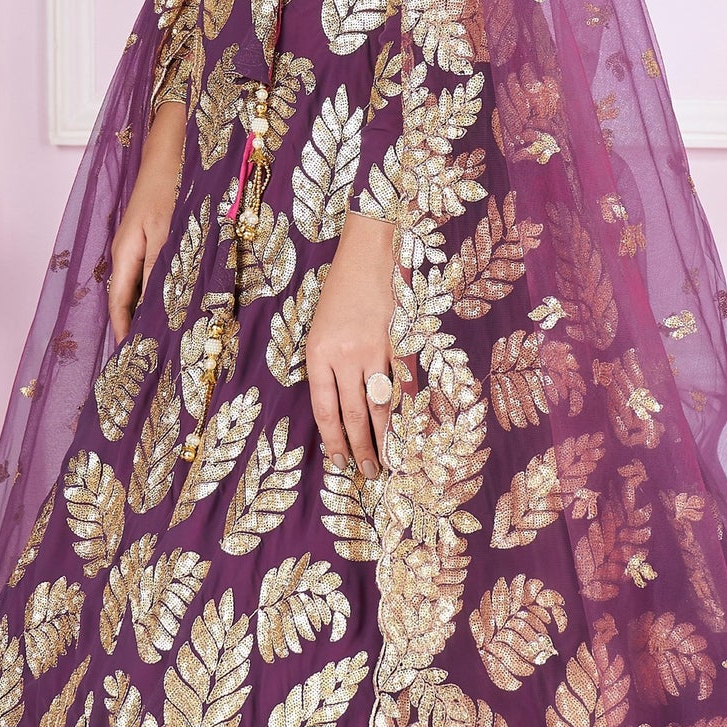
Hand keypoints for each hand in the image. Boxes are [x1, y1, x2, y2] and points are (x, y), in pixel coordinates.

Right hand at [106, 102, 186, 342]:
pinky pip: (156, 269)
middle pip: (129, 296)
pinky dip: (164, 287)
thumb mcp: (167, 230)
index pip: (119, 301)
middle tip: (152, 354)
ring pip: (144, 284)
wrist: (173, 145)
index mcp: (125, 252)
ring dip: (152, 306)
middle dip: (138, 323)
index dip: (123, 329)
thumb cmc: (169, 185)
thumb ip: (161, 267)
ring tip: (167, 333)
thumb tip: (159, 305)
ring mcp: (142, 242)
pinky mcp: (156, 234)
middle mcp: (130, 251)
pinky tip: (181, 296)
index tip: (130, 356)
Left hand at [306, 211, 396, 476]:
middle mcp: (344, 356)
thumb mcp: (319, 330)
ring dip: (384, 437)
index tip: (340, 462)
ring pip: (380, 405)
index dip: (333, 439)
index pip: (325, 409)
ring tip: (388, 460)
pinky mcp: (399, 344)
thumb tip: (340, 411)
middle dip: (360, 447)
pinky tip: (408, 428)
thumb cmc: (340, 292)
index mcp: (318, 353)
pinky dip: (405, 410)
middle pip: (353, 414)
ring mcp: (375, 350)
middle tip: (369, 472)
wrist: (368, 254)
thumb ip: (326, 368)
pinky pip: (402, 385)